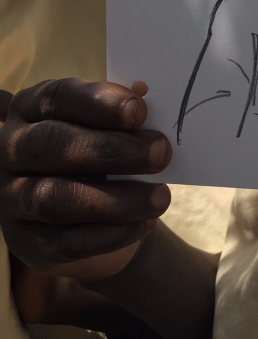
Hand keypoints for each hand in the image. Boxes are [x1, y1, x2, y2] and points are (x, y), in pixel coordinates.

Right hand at [0, 79, 170, 279]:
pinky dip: (111, 233)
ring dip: (115, 199)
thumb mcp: (102, 124)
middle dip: (110, 149)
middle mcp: (11, 150)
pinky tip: (145, 222)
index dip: (98, 101)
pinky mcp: (25, 242)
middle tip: (160, 152)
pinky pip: (66, 241)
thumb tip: (144, 100)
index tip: (140, 110)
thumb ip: (120, 112)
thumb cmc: (95, 148)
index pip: (57, 97)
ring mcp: (11, 199)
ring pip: (54, 198)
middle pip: (51, 144)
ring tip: (160, 197)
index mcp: (30, 107)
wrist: (79, 209)